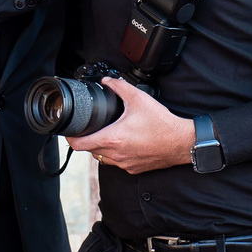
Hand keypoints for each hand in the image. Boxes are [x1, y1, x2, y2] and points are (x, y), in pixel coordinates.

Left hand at [66, 77, 195, 173]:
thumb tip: (107, 82)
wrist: (181, 142)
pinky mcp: (134, 169)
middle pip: (89, 151)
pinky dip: (115, 154)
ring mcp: (124, 164)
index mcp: (113, 138)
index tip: (70, 131)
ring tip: (108, 134)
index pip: (80, 144)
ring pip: (103, 158)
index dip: (71, 137)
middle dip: (87, 139)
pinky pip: (117, 162)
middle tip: (91, 128)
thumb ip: (119, 87)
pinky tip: (124, 142)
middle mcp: (116, 154)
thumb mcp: (139, 99)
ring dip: (101, 147)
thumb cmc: (162, 124)